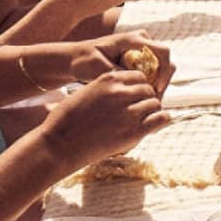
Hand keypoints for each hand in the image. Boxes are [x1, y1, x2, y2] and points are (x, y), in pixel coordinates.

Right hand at [40, 70, 167, 165]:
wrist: (58, 144)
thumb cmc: (65, 121)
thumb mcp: (85, 93)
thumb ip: (105, 91)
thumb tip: (120, 95)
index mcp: (108, 79)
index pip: (138, 76)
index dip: (139, 87)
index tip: (136, 97)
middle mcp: (121, 92)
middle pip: (148, 89)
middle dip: (146, 99)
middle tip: (141, 111)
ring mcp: (129, 111)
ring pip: (155, 104)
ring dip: (152, 111)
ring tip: (145, 120)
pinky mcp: (134, 131)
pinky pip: (161, 119)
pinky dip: (161, 120)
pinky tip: (155, 125)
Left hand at [81, 31, 174, 95]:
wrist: (75, 59)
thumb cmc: (83, 60)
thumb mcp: (98, 67)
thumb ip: (117, 73)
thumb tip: (136, 85)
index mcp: (133, 39)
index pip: (162, 52)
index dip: (164, 72)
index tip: (156, 90)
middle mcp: (142, 42)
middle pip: (165, 62)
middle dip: (163, 83)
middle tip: (154, 103)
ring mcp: (142, 51)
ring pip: (161, 70)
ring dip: (157, 87)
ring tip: (146, 105)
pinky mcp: (139, 61)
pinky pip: (153, 75)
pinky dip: (150, 88)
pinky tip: (142, 101)